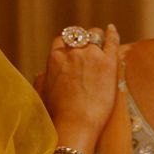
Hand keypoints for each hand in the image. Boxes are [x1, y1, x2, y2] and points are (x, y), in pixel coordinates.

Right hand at [42, 24, 119, 153]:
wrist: (75, 124)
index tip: (74, 50)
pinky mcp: (108, 62)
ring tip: (102, 41)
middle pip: (79, 36)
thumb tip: (42, 74)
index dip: (69, 45)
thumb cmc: (57, 114)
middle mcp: (72, 52)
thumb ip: (43, 79)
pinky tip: (112, 30)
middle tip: (90, 46)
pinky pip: (111, 41)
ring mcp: (91, 55)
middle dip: (84, 39)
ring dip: (97, 38)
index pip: (61, 41)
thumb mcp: (43, 93)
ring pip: (95, 36)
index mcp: (55, 58)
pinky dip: (112, 34)